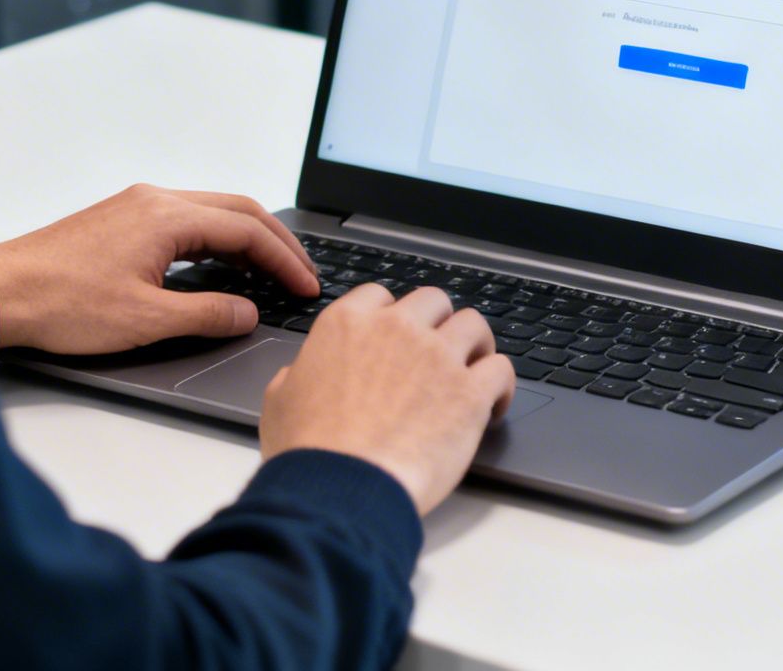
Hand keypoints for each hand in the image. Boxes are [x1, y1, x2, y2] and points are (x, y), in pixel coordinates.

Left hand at [0, 184, 317, 354]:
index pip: (247, 230)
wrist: (1, 293)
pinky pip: (186, 220)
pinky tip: (222, 266)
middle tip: (302, 274)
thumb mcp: (147, 319)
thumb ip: (208, 313)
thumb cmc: (62, 304)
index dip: (285, 261)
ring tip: (272, 271)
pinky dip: (217, 239)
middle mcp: (155, 200)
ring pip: (212, 212)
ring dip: (247, 238)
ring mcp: (136, 206)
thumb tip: (248, 312)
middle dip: (276, 242)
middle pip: (237, 210)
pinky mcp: (121, 220)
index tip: (305, 287)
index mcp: (167, 216)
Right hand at [259, 284, 515, 515]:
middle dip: (437, 323)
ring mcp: (437, 357)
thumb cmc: (308, 450)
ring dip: (475, 345)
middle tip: (436, 352)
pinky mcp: (469, 392)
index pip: (380, 295)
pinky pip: (502, 369)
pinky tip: (492, 405)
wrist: (341, 488)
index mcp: (348, 324)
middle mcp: (396, 329)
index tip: (395, 337)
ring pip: (474, 324)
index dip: (391, 316)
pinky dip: (501, 386)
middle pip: (433, 301)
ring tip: (473, 369)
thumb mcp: (280, 399)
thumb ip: (298, 374)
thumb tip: (301, 373)